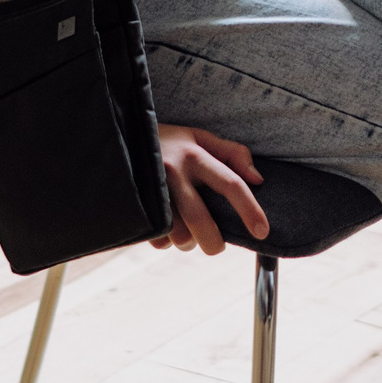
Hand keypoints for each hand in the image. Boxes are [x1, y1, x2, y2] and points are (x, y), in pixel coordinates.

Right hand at [148, 124, 267, 255]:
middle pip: (202, 221)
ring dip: (186, 242)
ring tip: (185, 232)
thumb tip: (258, 179)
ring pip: (179, 236)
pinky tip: (165, 227)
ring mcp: (151, 190)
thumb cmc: (168, 141)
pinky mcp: (135, 206)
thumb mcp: (198, 136)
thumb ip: (232, 153)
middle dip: (214, 243)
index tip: (262, 231)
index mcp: (194, 154)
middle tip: (216, 246)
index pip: (230, 183)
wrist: (119, 136)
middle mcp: (173, 172)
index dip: (250, 210)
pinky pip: (157, 238)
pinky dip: (165, 241)